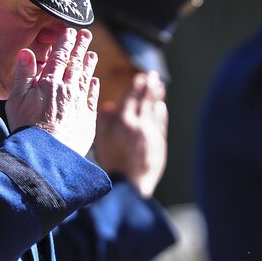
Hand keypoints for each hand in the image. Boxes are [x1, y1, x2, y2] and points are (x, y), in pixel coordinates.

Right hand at [5, 28, 99, 155]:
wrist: (47, 154)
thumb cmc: (26, 128)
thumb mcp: (16, 100)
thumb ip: (23, 74)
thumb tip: (26, 51)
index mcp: (49, 82)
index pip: (59, 57)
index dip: (65, 42)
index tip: (69, 31)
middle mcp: (67, 89)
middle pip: (75, 64)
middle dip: (80, 47)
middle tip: (86, 35)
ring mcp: (79, 103)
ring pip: (86, 78)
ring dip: (89, 64)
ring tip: (92, 54)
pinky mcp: (87, 118)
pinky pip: (92, 98)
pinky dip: (94, 87)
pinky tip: (95, 81)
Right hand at [93, 72, 167, 197]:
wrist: (128, 184)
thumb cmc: (111, 164)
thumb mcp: (100, 141)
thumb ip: (104, 122)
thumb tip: (109, 106)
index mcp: (123, 122)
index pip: (132, 98)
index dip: (137, 87)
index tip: (141, 77)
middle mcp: (138, 125)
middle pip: (146, 101)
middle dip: (150, 87)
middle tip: (153, 76)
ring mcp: (151, 133)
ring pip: (155, 110)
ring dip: (157, 96)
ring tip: (159, 86)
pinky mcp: (159, 143)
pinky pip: (161, 123)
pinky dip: (161, 113)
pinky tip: (161, 106)